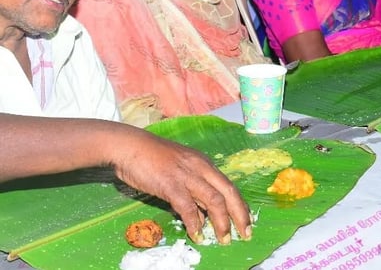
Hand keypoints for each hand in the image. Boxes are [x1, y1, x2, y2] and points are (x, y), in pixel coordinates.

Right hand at [112, 128, 250, 244]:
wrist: (129, 146)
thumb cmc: (151, 157)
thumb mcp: (180, 168)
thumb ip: (192, 187)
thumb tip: (202, 211)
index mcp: (204, 164)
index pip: (229, 185)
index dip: (240, 204)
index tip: (247, 219)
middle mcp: (200, 168)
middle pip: (228, 192)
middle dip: (240, 214)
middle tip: (246, 233)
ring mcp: (186, 175)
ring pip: (214, 200)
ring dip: (221, 222)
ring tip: (224, 239)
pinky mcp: (170, 184)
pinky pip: (187, 207)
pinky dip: (194, 222)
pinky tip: (197, 235)